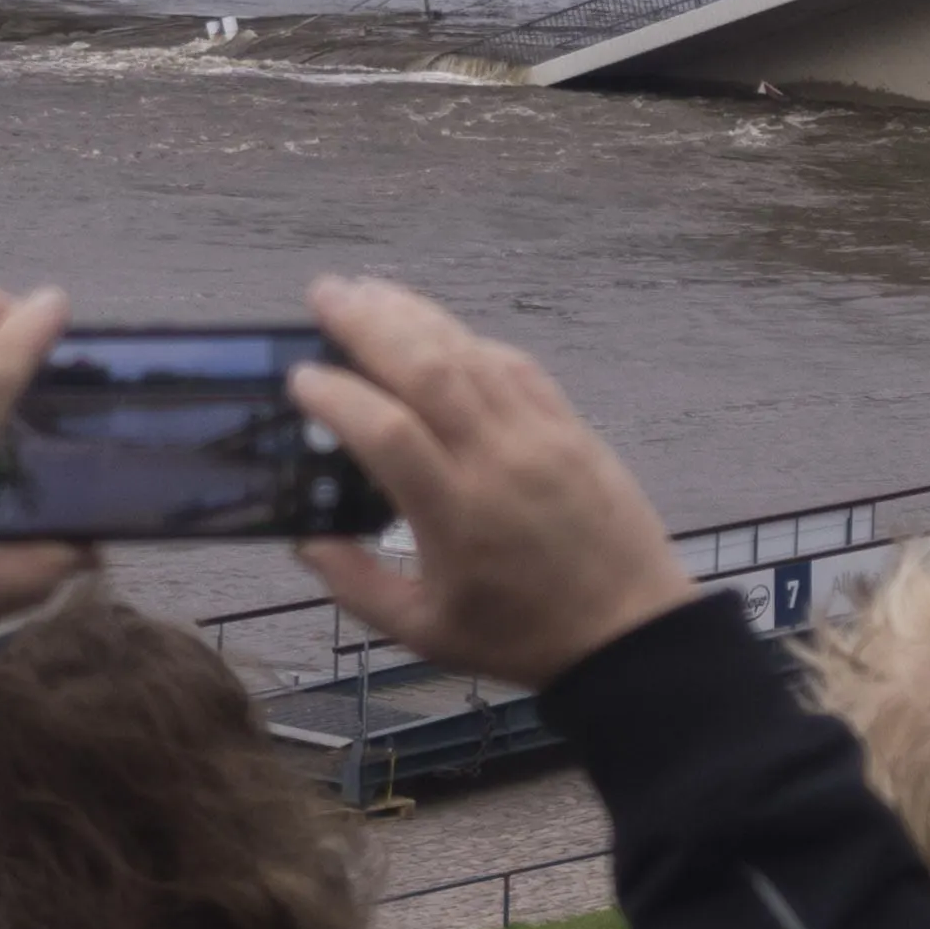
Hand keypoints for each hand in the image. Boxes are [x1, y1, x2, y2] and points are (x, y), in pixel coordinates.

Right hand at [285, 274, 698, 684]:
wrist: (630, 631)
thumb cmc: (523, 636)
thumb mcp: (426, 633)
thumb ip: (357, 587)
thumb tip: (305, 542)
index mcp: (457, 515)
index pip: (388, 433)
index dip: (339, 397)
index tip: (299, 378)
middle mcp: (497, 461)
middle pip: (429, 370)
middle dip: (370, 323)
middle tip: (324, 293)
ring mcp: (540, 435)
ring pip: (471, 354)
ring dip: (416, 315)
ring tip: (368, 292)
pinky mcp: (570, 426)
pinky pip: (514, 365)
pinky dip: (469, 339)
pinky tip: (438, 329)